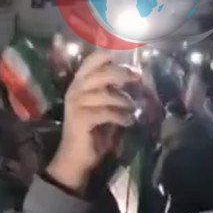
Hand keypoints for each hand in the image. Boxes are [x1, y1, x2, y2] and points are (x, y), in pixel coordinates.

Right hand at [46, 51, 138, 194]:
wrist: (76, 157)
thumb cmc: (92, 130)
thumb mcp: (104, 106)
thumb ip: (113, 91)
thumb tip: (135, 78)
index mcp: (79, 84)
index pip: (90, 62)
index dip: (106, 55)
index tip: (125, 56)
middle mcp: (75, 90)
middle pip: (101, 73)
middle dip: (122, 74)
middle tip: (138, 78)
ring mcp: (76, 104)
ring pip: (105, 94)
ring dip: (123, 100)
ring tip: (132, 107)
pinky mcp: (80, 119)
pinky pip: (106, 112)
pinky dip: (120, 116)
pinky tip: (128, 122)